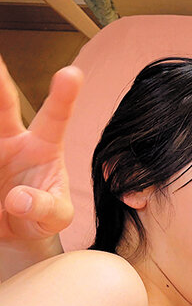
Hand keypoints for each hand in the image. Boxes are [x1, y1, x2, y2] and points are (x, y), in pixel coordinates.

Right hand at [0, 55, 80, 245]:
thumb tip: (18, 199)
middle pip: (4, 107)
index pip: (57, 118)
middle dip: (0, 83)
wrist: (14, 232)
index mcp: (45, 147)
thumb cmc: (42, 216)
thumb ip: (46, 208)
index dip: (64, 96)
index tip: (71, 73)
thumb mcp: (56, 218)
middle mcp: (13, 140)